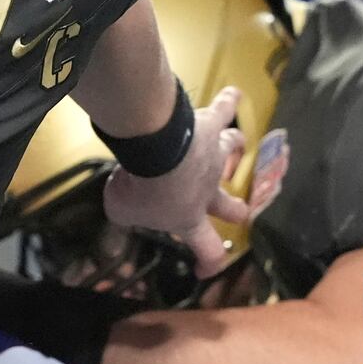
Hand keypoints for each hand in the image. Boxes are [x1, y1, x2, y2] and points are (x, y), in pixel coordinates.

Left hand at [102, 85, 251, 277]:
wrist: (156, 151)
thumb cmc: (141, 188)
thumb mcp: (122, 210)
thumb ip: (126, 215)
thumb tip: (124, 214)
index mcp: (189, 217)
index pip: (206, 248)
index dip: (209, 262)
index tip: (205, 270)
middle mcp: (208, 189)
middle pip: (231, 205)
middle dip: (236, 210)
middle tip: (240, 212)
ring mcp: (213, 156)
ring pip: (231, 153)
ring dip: (234, 149)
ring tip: (236, 142)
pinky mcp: (210, 126)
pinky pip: (223, 110)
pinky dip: (228, 102)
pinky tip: (233, 93)